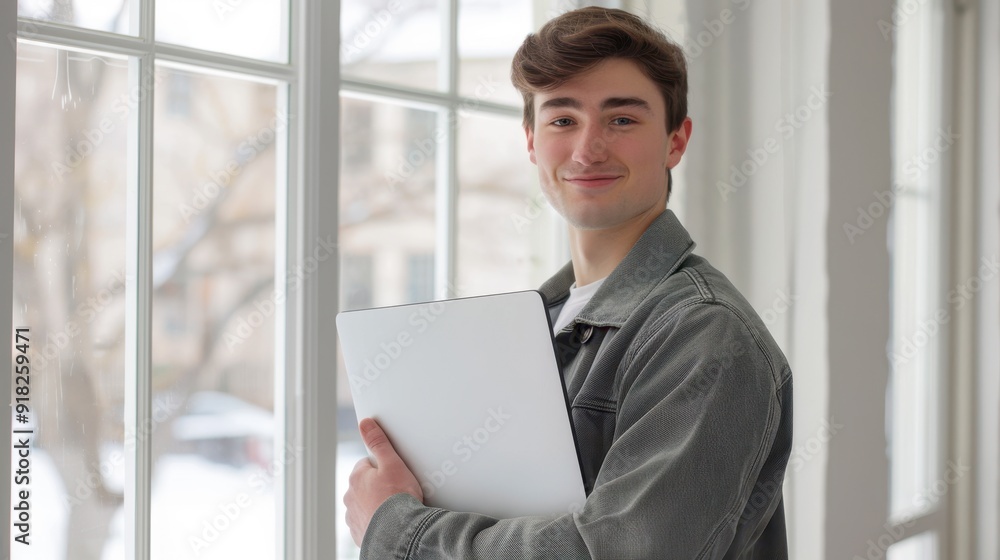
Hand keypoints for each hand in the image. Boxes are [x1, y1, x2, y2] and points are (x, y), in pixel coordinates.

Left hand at [344, 418, 423, 546]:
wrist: (399, 533)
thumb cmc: (397, 498)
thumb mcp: (392, 463)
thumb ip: (378, 442)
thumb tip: (366, 424)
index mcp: (356, 477)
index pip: (367, 464)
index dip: (383, 467)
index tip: (394, 474)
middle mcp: (350, 496)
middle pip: (365, 484)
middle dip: (379, 486)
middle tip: (397, 490)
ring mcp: (353, 515)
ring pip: (365, 503)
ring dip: (376, 503)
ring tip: (394, 507)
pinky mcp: (359, 532)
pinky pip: (368, 521)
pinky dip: (376, 520)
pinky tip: (389, 520)